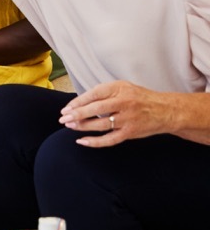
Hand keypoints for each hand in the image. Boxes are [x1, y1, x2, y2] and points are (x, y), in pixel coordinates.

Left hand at [58, 80, 176, 146]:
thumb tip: (78, 102)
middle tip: (62, 118)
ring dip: (82, 126)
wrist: (165, 110)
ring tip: (70, 126)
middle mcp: (124, 103)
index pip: (94, 94)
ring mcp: (128, 119)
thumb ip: (103, 92)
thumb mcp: (122, 87)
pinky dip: (94, 142)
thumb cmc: (138, 97)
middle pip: (95, 109)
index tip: (66, 108)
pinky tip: (82, 141)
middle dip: (76, 114)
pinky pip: (110, 140)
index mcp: (120, 89)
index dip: (77, 102)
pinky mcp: (130, 133)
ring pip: (100, 125)